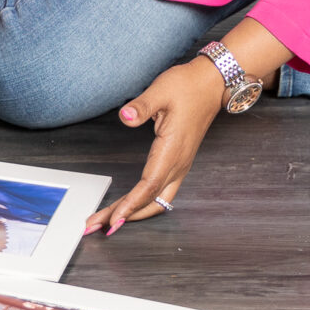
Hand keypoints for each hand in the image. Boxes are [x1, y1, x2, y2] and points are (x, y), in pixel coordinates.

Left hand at [85, 56, 225, 235]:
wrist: (212, 84)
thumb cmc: (188, 86)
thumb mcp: (161, 91)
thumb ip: (143, 105)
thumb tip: (126, 116)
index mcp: (172, 149)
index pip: (148, 186)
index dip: (130, 205)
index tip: (113, 219)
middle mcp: (178, 162)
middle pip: (150, 200)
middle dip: (124, 216)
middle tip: (97, 225)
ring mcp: (180, 164)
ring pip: (158, 201)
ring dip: (135, 213)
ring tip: (110, 220)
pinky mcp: (179, 162)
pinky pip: (162, 192)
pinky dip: (145, 204)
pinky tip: (131, 207)